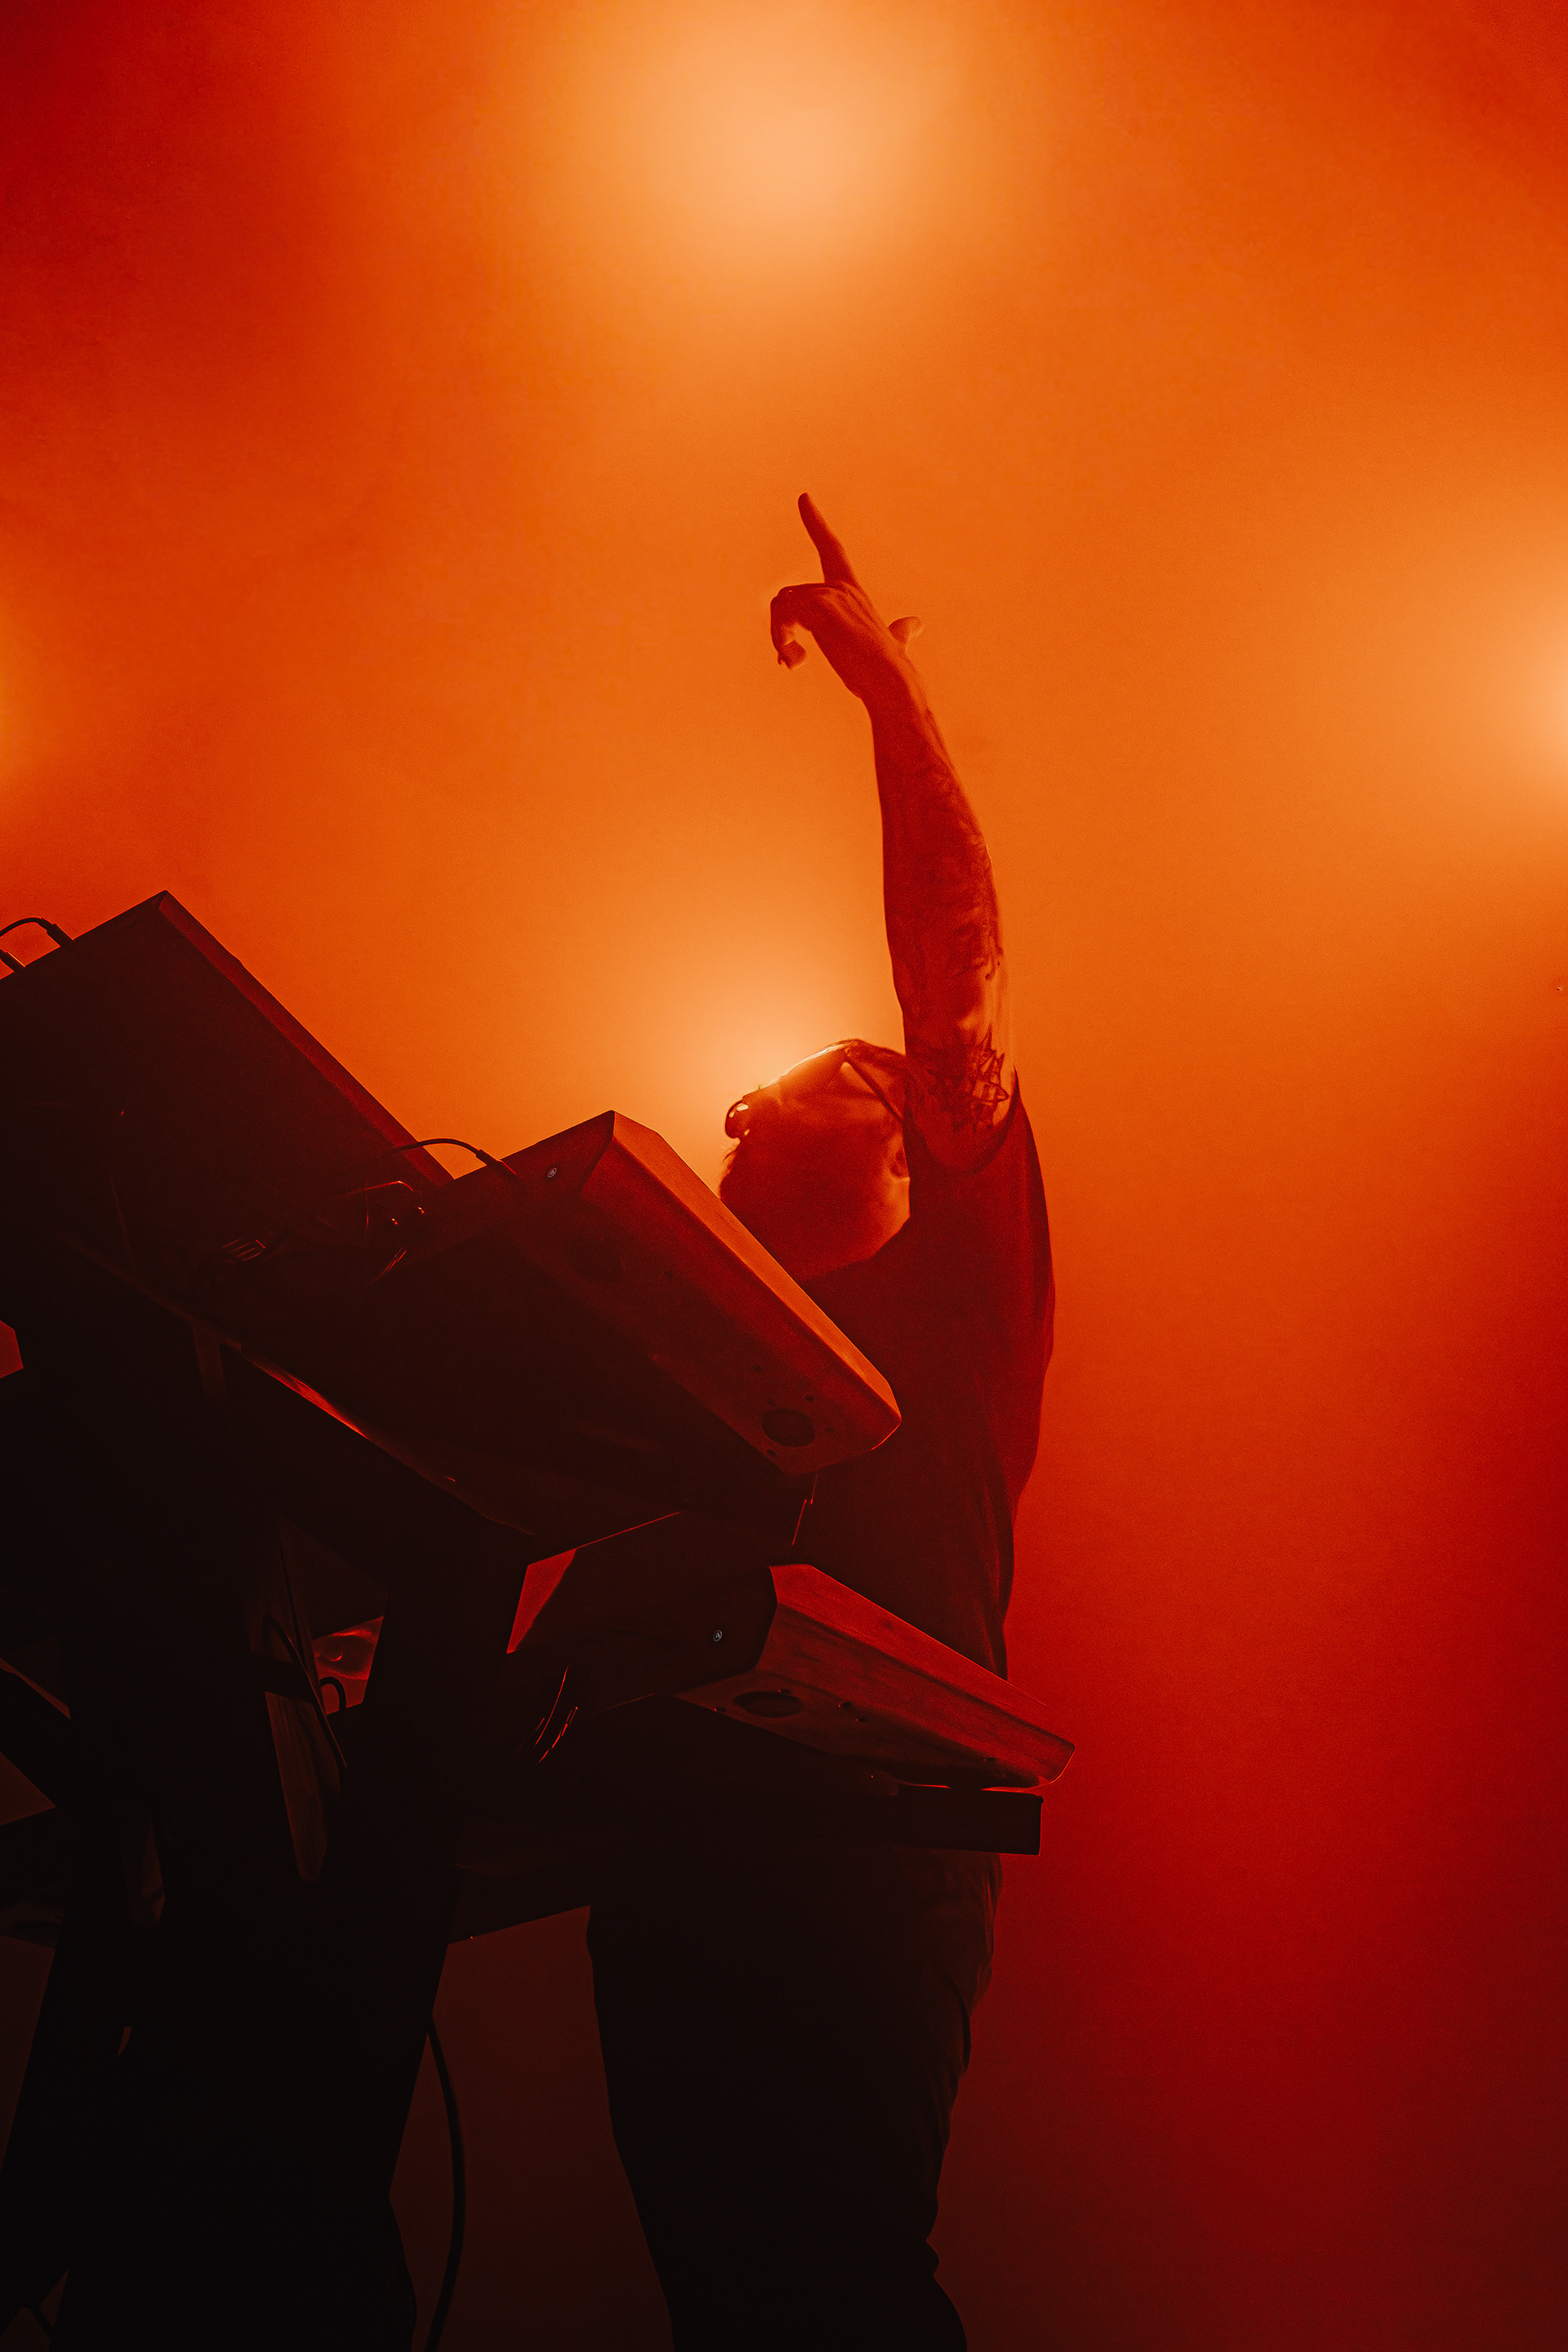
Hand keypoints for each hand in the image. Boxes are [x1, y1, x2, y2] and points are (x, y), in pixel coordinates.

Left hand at [769, 494, 923, 706]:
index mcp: (853, 592)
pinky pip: (782, 614)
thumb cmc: (888, 670)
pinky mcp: (822, 607)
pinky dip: (781, 639)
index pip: (832, 549)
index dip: (817, 523)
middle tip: (790, 660)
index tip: (804, 498)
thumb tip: (914, 624)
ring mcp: (832, 595)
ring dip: (778, 637)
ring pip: (780, 605)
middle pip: (787, 595)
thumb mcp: (891, 643)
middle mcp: (841, 588)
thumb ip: (898, 632)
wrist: (892, 683)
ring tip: (793, 662)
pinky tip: (795, 662)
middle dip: (779, 629)